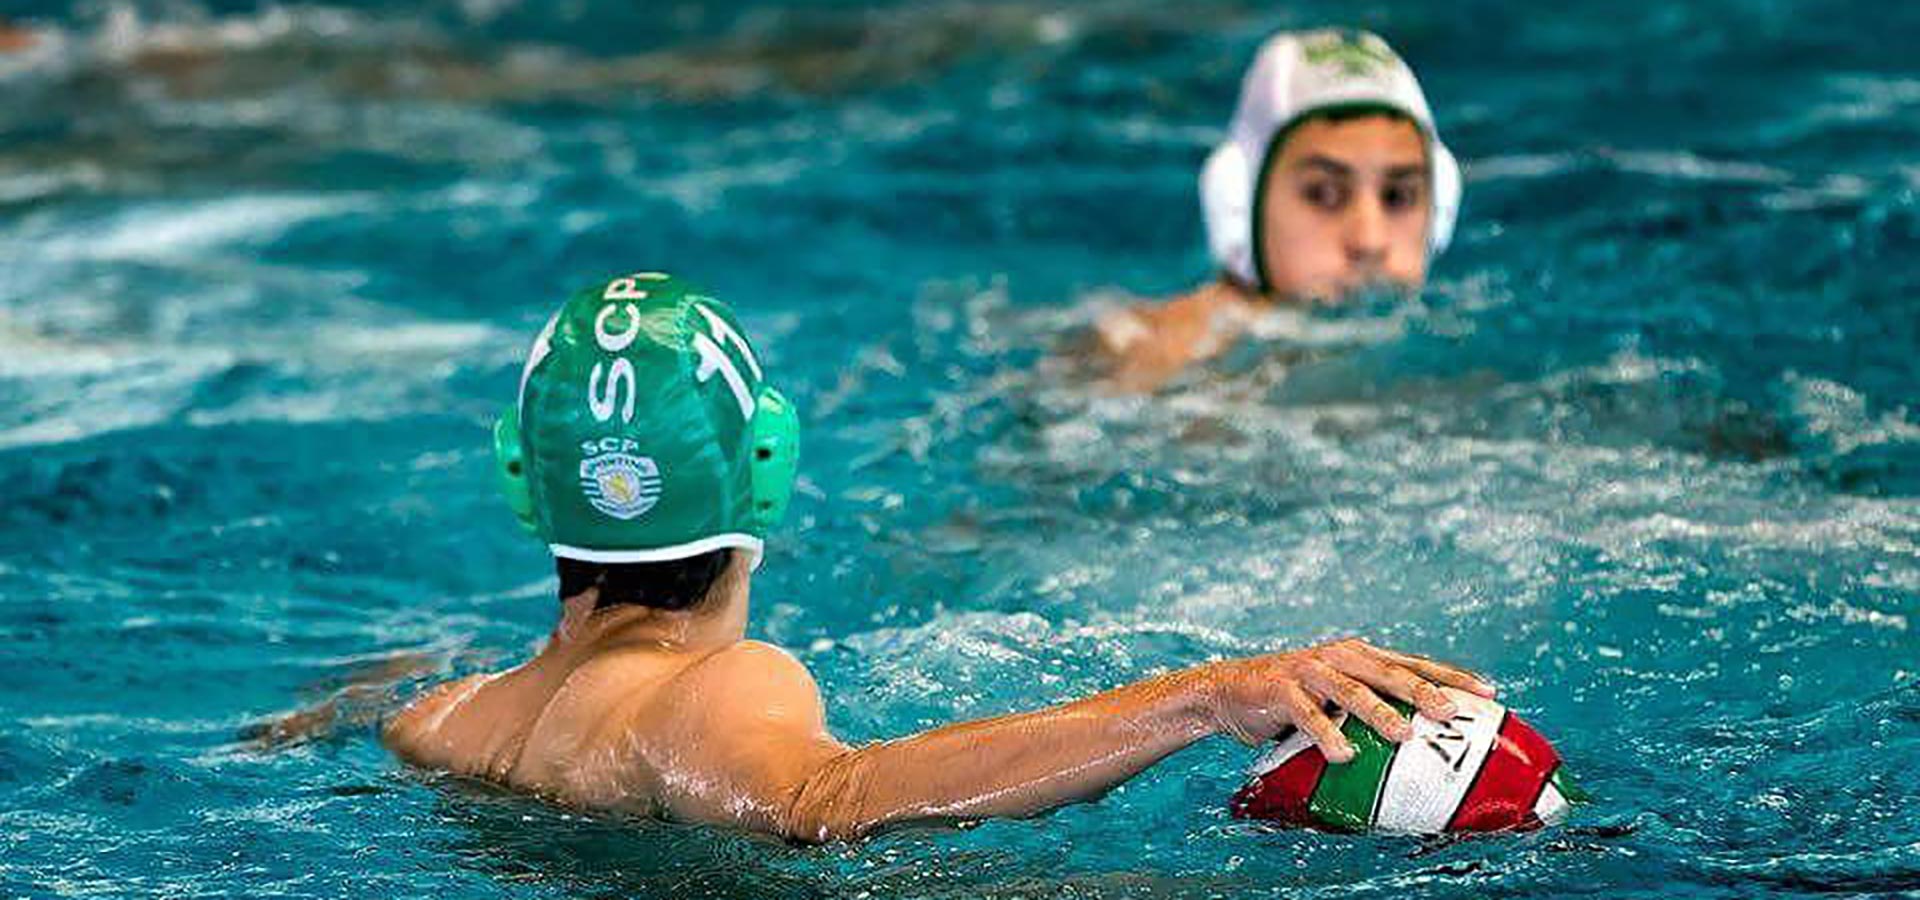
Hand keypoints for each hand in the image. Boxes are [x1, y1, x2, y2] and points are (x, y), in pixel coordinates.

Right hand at [1196, 638, 1494, 762]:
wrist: (1228, 692)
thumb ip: (1370, 708)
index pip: (1414, 664)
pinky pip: (1309, 714)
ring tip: (1403, 736)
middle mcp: (1339, 656)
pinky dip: (1327, 734)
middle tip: (1452, 714)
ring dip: (1380, 714)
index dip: (1451, 677)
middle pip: (1391, 673)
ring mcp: (1310, 670)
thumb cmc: (1293, 700)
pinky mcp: (1282, 689)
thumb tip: (1423, 744)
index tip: (1488, 694)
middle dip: (1425, 693)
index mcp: (1360, 655)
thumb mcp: (1336, 698)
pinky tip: (1343, 755)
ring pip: (1353, 691)